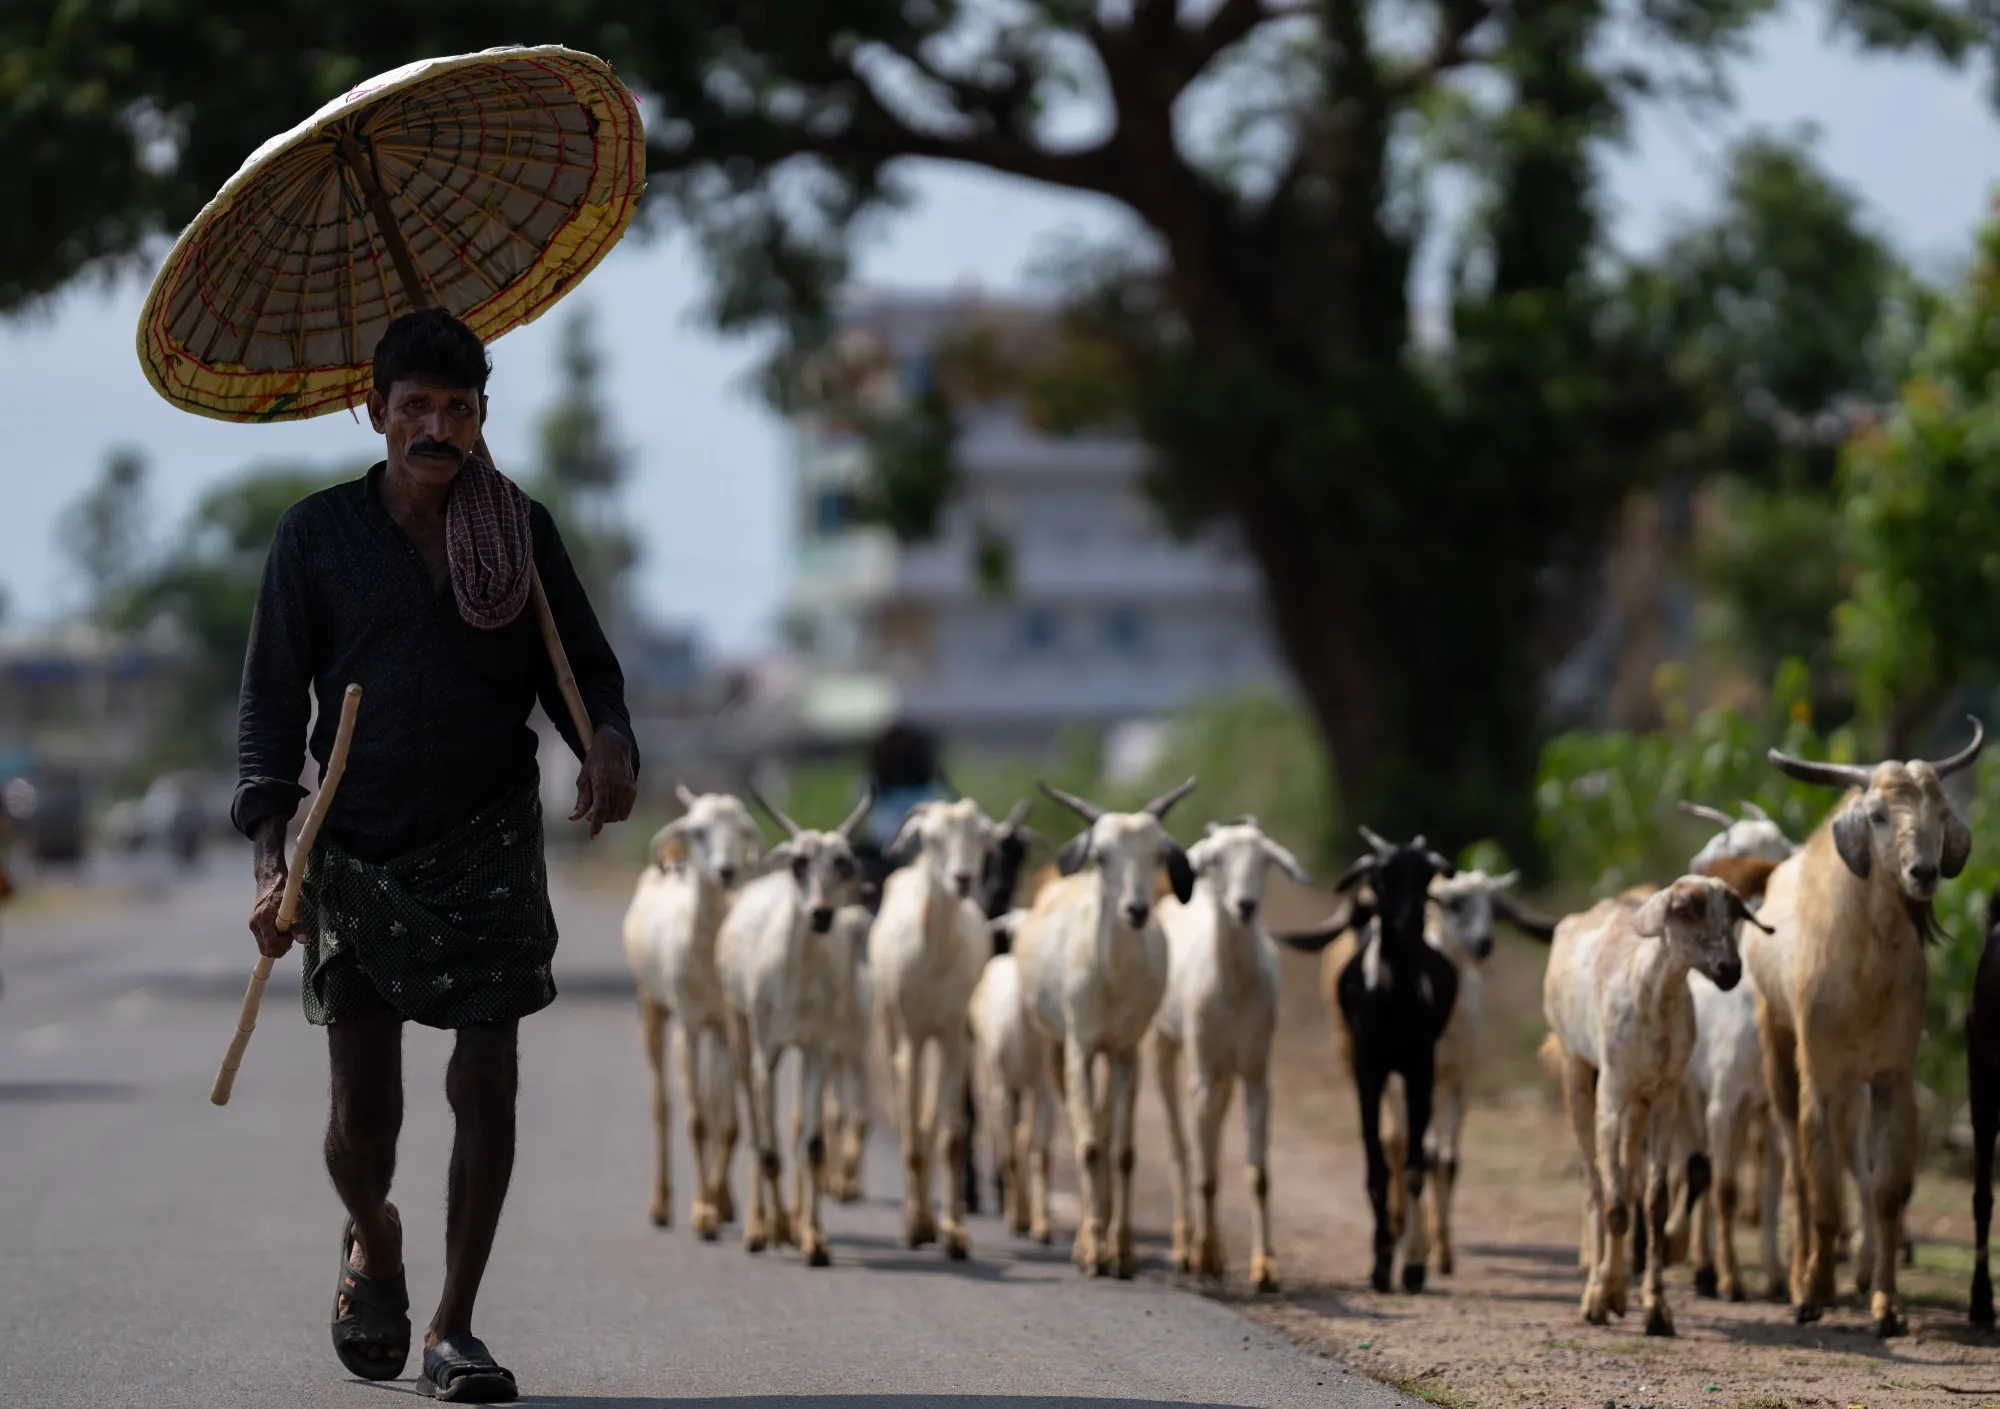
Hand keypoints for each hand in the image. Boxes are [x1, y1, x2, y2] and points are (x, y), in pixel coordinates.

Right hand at [248, 814, 292, 958]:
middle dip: (280, 947)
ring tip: (288, 930)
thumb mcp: (295, 905)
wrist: (270, 876)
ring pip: (264, 945)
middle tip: (292, 934)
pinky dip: (273, 938)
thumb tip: (304, 941)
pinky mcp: (255, 923)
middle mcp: (254, 924)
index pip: (269, 947)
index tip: (292, 936)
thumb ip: (298, 924)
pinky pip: (264, 938)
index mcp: (263, 920)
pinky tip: (282, 929)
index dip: (283, 946)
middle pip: (265, 949)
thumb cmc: (284, 889)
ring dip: (277, 943)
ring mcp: (253, 924)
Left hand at [572, 726, 636, 839]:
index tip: (592, 836)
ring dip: (608, 818)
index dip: (596, 824)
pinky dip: (617, 814)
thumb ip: (581, 800)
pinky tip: (610, 807)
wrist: (615, 747)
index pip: (601, 809)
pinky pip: (626, 811)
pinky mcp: (634, 791)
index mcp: (602, 782)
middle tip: (589, 814)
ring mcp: (628, 789)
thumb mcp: (583, 778)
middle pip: (610, 815)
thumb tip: (573, 818)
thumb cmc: (595, 761)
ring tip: (599, 809)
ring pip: (618, 815)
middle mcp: (618, 787)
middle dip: (599, 820)